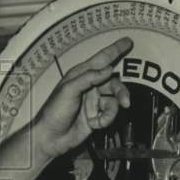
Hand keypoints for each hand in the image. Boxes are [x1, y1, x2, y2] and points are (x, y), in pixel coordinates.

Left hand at [33, 37, 132, 160]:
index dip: (115, 50)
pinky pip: (110, 113)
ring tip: (103, 118)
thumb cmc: (53, 112)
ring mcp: (93, 101)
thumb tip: (108, 69)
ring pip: (114, 100)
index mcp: (80, 75)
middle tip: (125, 101)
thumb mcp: (69, 90)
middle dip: (121, 92)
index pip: (101, 59)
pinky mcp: (97, 114)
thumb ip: (89, 78)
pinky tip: (93, 123)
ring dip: (111, 110)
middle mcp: (89, 86)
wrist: (52, 137)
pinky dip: (105, 119)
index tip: (127, 42)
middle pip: (114, 82)